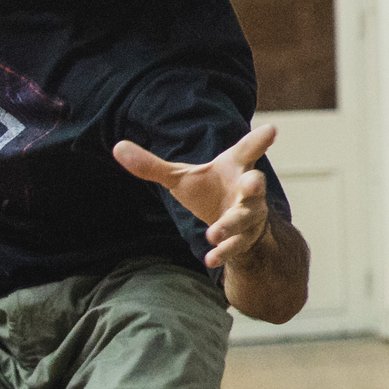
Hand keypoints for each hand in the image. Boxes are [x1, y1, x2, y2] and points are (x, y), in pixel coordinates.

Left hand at [114, 124, 276, 268]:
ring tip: (212, 234)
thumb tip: (116, 147)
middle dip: (255, 184)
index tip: (272, 130)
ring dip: (231, 225)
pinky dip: (224, 252)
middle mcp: (248, 189)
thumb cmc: (209, 192)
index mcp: (235, 167)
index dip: (259, 139)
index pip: (247, 150)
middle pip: (255, 184)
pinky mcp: (245, 238)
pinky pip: (237, 245)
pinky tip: (209, 259)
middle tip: (254, 182)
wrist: (235, 227)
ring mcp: (250, 214)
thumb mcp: (181, 178)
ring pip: (244, 218)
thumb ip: (152, 165)